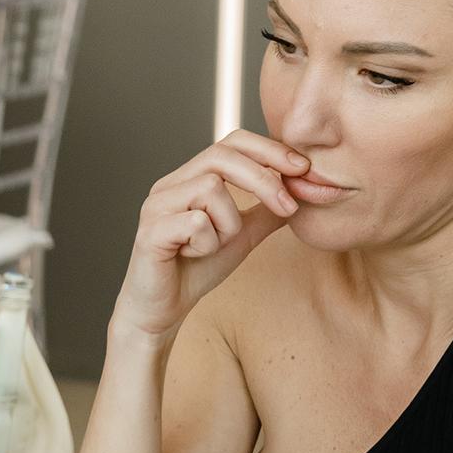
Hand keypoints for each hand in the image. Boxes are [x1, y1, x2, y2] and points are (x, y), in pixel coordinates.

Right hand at [112, 132, 306, 341]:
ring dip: (228, 223)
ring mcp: (157, 205)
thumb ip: (265, 213)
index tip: (302, 168)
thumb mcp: (241, 235)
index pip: (231, 142)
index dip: (269, 149)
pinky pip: (196, 222)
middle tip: (288, 208)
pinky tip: (195, 256)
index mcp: (190, 178)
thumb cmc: (196, 269)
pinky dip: (208, 243)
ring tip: (215, 245)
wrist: (163, 310)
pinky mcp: (151, 231)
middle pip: (222, 156)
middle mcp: (170, 184)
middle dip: (263, 180)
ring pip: (211, 189)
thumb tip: (300, 192)